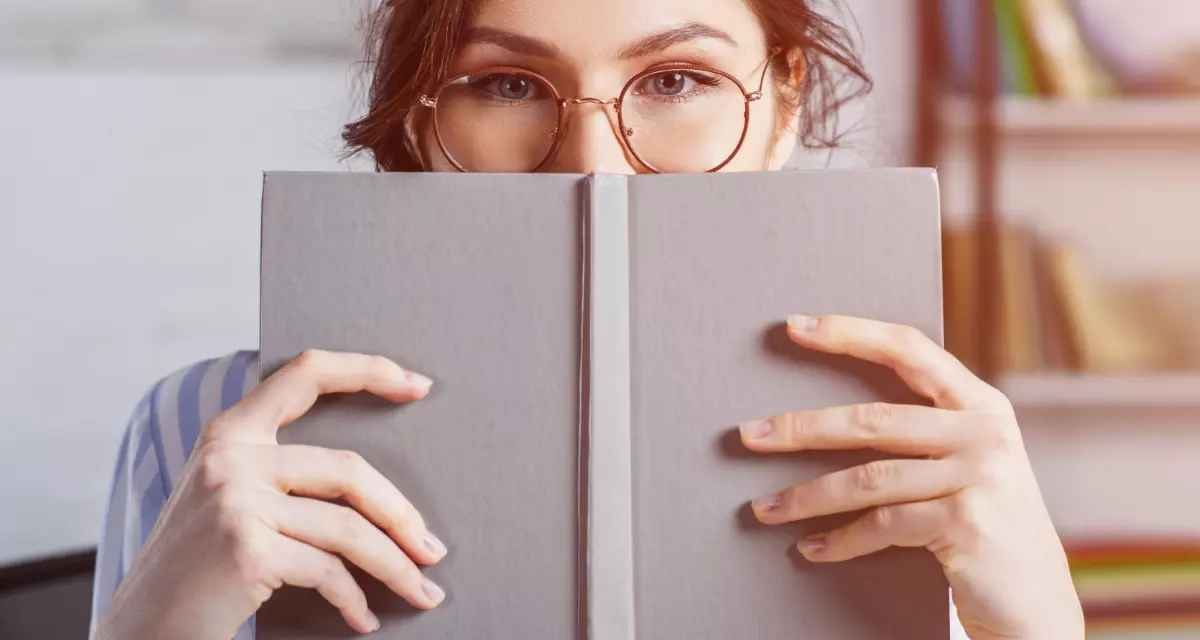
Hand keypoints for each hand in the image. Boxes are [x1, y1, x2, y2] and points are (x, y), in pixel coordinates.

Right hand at [96, 350, 445, 639]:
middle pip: (350, 469)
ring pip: (350, 528)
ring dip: (396, 567)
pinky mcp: (246, 548)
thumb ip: (279, 476)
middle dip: (402, 515)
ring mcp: (235, 500)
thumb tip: (376, 490)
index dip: (368, 370)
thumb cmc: (194, 574)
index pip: (306, 373)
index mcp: (229, 434)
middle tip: (432, 550)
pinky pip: (329, 571)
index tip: (419, 385)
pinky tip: (365, 618)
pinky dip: (356, 600)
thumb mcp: (227, 504)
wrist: (138, 633)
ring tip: (423, 591)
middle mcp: (230, 457)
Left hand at [740, 315, 1083, 639]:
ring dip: (805, 496)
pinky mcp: (965, 524)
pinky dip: (839, 540)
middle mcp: (984, 433)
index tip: (793, 326)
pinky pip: (881, 525)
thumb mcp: (967, 463)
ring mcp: (978, 478)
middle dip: (801, 428)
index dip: (849, 334)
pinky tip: (809, 549)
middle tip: (748, 435)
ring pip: (867, 478)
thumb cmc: (982, 524)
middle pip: (872, 419)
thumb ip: (924, 430)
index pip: (909, 350)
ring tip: (763, 509)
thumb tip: (826, 414)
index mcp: (982, 404)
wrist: (1035, 602)